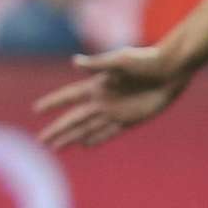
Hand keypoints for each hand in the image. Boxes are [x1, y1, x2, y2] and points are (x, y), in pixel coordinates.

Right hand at [35, 43, 191, 149]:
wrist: (171, 70)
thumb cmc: (147, 60)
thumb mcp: (121, 60)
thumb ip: (98, 64)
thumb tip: (75, 63)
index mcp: (97, 85)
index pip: (69, 96)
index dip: (53, 103)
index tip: (36, 110)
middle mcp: (102, 100)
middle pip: (74, 119)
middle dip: (57, 130)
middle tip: (41, 141)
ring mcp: (115, 111)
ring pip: (87, 129)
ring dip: (71, 138)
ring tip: (56, 147)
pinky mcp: (130, 119)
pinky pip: (108, 133)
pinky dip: (95, 140)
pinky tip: (83, 145)